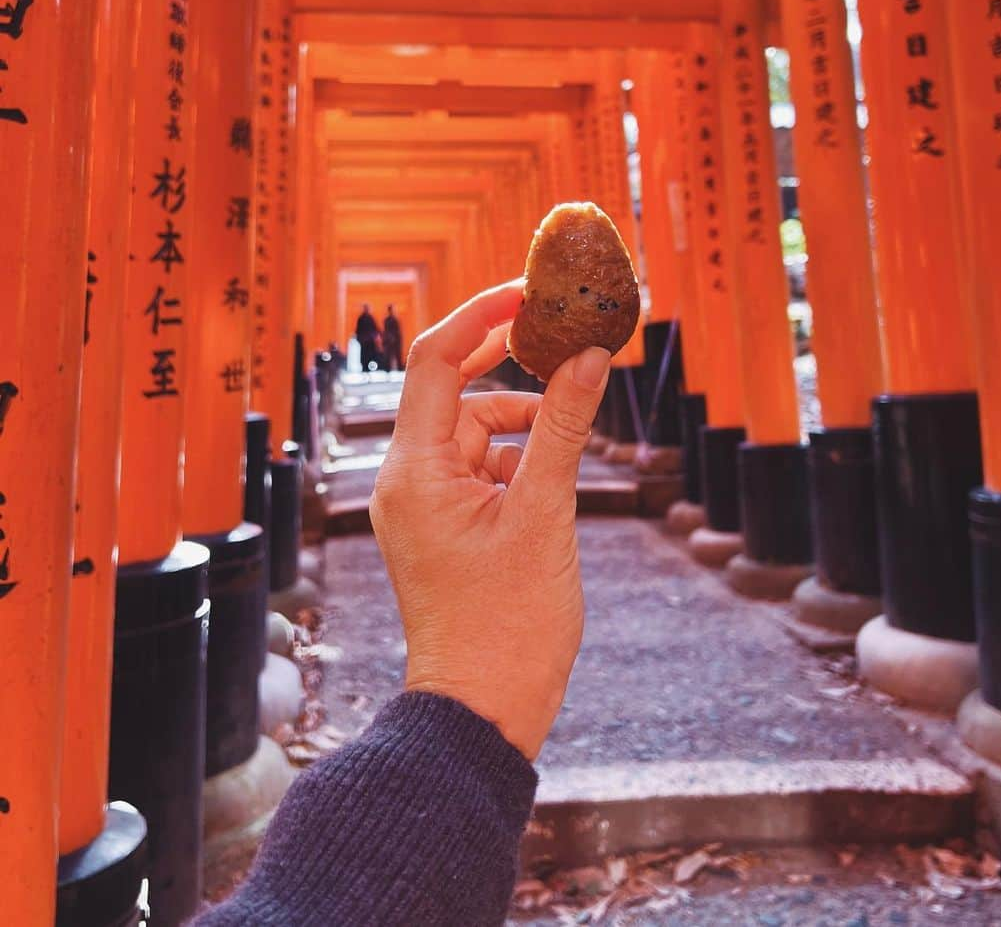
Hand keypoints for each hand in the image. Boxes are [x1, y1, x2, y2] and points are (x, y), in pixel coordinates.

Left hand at [370, 282, 610, 760]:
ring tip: (566, 453)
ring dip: (522, 427)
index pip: (437, 361)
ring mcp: (422, 504)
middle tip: (560, 336)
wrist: (482, 710)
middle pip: (454, 391)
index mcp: (415, 471)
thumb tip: (587, 356)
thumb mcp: (546, 516)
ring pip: (474, 431)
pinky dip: (516, 462)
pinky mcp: (442, 524)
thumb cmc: (508, 627)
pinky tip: (551, 486)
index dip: (482, 318)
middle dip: (507, 366)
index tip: (529, 295)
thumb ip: (563, 428)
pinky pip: (479, 467)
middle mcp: (406, 480)